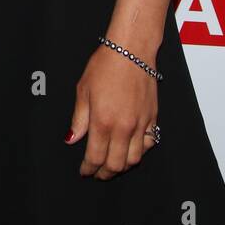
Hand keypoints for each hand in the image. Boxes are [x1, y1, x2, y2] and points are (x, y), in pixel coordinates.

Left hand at [66, 46, 157, 179]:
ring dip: (122, 166)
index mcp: (103, 122)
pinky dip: (141, 151)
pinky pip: (149, 143)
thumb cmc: (105, 66)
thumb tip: (72, 138)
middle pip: (116, 165)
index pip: (95, 157)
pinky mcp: (153, 118)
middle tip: (97, 172)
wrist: (131, 51)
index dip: (88, 168)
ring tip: (113, 164)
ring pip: (134, 159)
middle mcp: (123, 127)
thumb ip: (79, 119)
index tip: (84, 171)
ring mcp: (140, 124)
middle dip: (104, 173)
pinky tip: (131, 148)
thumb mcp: (83, 90)